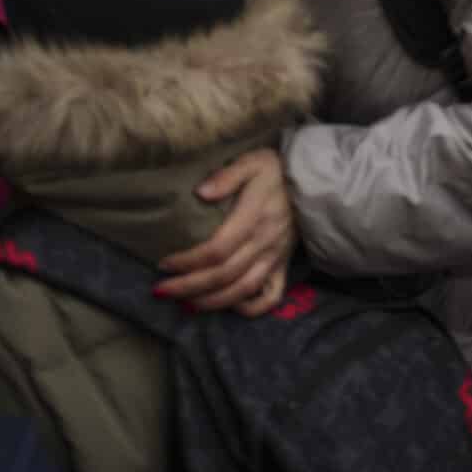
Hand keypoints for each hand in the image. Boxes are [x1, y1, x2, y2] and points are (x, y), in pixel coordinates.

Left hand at [155, 149, 296, 316]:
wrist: (311, 182)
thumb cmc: (275, 171)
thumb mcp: (252, 162)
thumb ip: (227, 176)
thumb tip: (200, 192)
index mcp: (253, 218)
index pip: (216, 250)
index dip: (188, 262)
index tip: (164, 264)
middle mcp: (264, 243)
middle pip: (223, 276)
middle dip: (189, 287)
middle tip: (161, 291)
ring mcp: (275, 257)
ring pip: (242, 290)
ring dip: (211, 302)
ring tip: (185, 305)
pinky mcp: (283, 265)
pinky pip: (271, 296)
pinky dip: (250, 308)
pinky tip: (229, 305)